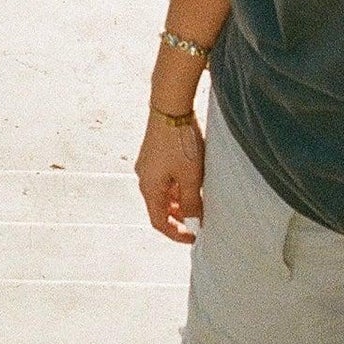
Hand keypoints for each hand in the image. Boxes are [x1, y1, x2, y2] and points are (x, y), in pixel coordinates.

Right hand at [137, 108, 204, 243]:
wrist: (170, 107)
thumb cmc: (180, 142)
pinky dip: (177, 186)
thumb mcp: (191, 177)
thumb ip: (192, 202)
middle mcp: (144, 178)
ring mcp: (148, 165)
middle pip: (160, 207)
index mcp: (149, 188)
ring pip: (163, 192)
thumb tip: (195, 221)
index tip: (194, 236)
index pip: (159, 222)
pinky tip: (192, 179)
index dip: (176, 233)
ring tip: (199, 200)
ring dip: (179, 201)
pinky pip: (164, 178)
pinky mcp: (153, 154)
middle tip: (200, 219)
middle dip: (179, 216)